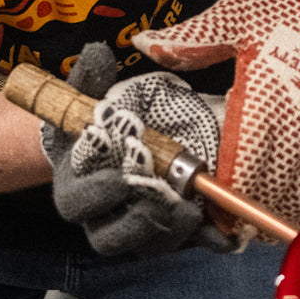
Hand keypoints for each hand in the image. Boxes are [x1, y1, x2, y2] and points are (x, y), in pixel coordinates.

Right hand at [43, 56, 223, 255]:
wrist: (113, 146)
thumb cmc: (98, 124)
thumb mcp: (88, 98)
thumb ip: (90, 78)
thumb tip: (98, 51)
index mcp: (75, 187)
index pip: (78, 204)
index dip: (98, 196)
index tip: (122, 178)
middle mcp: (99, 217)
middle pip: (110, 238)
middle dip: (138, 223)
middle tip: (166, 201)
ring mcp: (133, 231)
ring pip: (147, 246)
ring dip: (171, 233)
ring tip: (193, 212)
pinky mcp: (166, 235)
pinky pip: (183, 247)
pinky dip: (205, 242)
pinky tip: (224, 234)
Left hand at [132, 0, 299, 229]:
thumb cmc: (290, 6)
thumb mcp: (235, 14)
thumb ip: (191, 40)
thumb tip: (142, 45)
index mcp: (267, 90)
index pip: (245, 162)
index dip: (230, 196)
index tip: (217, 213)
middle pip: (279, 184)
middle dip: (257, 210)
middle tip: (239, 228)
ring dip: (291, 212)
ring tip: (270, 226)